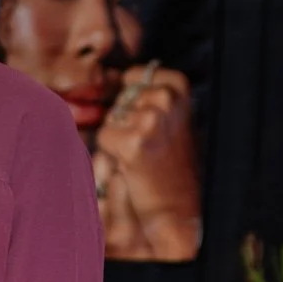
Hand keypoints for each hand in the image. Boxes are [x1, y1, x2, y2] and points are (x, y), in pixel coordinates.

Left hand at [93, 62, 200, 262]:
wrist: (178, 205)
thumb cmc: (170, 163)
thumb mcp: (168, 118)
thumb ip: (147, 96)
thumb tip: (114, 79)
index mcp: (178, 87)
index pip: (135, 75)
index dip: (132, 100)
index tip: (150, 122)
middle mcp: (165, 98)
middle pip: (120, 99)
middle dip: (125, 121)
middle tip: (148, 145)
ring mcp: (149, 119)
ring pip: (111, 119)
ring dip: (118, 137)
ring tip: (142, 155)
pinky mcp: (133, 143)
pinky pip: (103, 138)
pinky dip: (111, 153)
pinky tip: (133, 164)